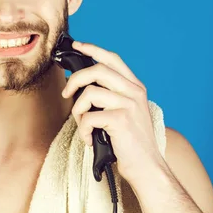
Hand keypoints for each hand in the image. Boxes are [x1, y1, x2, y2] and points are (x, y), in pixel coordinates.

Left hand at [61, 41, 166, 184]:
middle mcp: (134, 92)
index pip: (112, 59)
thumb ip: (110, 95)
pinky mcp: (121, 120)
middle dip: (75, 79)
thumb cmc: (130, 141)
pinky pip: (89, 117)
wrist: (147, 167)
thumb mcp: (125, 111)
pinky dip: (83, 130)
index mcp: (135, 87)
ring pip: (90, 93)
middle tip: (66, 94)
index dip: (93, 49)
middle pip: (97, 70)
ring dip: (78, 111)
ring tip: (84, 126)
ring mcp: (129, 105)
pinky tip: (90, 140)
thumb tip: (79, 84)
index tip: (77, 46)